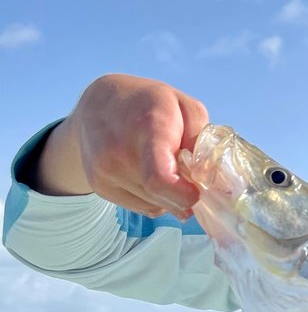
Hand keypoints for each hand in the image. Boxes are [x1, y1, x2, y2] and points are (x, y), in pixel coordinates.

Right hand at [33, 73, 207, 218]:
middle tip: (189, 178)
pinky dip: (154, 200)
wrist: (97, 103)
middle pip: (162, 197)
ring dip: (169, 198)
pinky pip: (140, 208)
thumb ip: (200, 139)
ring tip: (167, 170)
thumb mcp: (185, 107)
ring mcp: (103, 171)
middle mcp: (119, 152)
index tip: (196, 192)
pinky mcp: (98, 185)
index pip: (160, 178)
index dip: (183, 195)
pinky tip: (151, 176)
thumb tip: (205, 176)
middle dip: (183, 196)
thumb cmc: (150, 103)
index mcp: (147, 129)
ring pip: (154, 207)